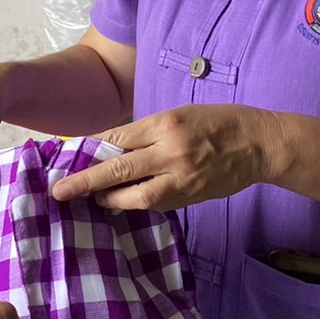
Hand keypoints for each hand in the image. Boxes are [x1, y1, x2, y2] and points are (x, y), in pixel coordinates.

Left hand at [51, 104, 274, 210]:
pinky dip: (136, 204)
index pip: (118, 140)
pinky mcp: (190, 197)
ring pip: (135, 197)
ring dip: (110, 199)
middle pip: (118, 171)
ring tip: (94, 199)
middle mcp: (171, 152)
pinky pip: (155, 204)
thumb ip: (149, 132)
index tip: (70, 156)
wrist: (259, 144)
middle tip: (60, 192)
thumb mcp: (181, 114)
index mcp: (166, 125)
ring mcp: (181, 179)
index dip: (91, 150)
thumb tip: (114, 149)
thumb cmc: (219, 122)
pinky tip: (123, 202)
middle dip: (85, 182)